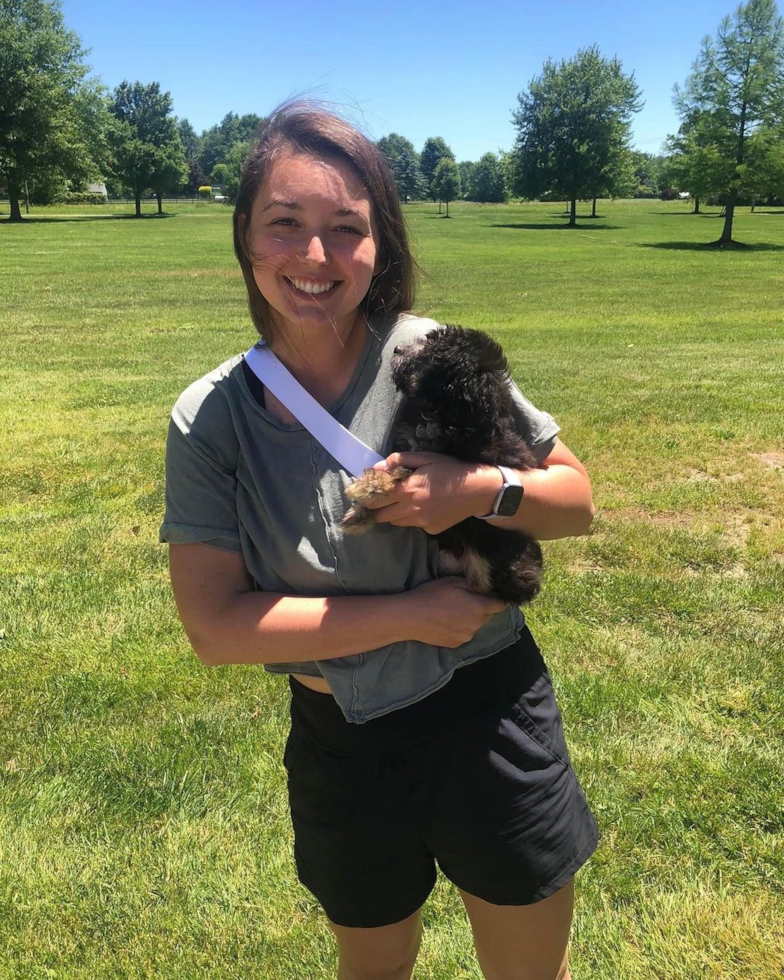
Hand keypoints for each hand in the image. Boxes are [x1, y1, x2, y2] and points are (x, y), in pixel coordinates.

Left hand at [363, 452, 500, 534]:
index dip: (367, 497)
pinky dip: (413, 518)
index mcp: (407, 489)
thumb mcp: (426, 457)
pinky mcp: (431, 530)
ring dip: (394, 513)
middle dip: (378, 508)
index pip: (375, 499)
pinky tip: (425, 507)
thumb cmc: (451, 470)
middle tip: (381, 500)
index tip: (364, 494)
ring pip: (396, 522)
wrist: (478, 490)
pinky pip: (414, 525)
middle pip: (381, 516)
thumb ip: (400, 460)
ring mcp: (421, 522)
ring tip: (404, 502)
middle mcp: (411, 509)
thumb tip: (378, 467)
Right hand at [403, 577, 507, 647]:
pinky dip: (460, 628)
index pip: (500, 605)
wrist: (410, 617)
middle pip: (487, 616)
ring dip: (470, 619)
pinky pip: (464, 634)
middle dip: (482, 608)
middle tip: (465, 599)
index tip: (493, 594)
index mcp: (479, 608)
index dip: (499, 599)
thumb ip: (474, 586)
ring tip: (452, 612)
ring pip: (475, 626)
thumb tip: (487, 589)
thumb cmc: (432, 595)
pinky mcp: (455, 645)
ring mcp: (466, 637)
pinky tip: (446, 622)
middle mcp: (476, 625)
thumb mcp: (454, 582)